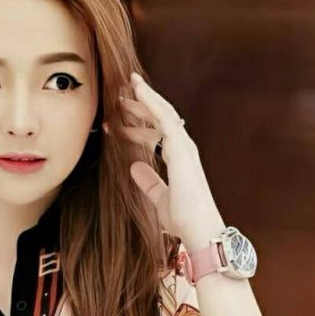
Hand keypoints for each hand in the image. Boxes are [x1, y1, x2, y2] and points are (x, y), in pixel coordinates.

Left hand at [112, 70, 221, 253]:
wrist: (197, 228)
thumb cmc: (183, 218)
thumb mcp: (159, 198)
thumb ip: (149, 182)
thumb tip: (134, 168)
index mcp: (179, 159)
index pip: (157, 136)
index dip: (137, 129)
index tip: (117, 126)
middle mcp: (183, 149)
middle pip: (160, 120)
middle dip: (141, 107)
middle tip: (120, 98)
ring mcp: (184, 147)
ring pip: (163, 113)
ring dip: (144, 99)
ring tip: (127, 87)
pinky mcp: (181, 149)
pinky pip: (164, 119)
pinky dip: (151, 103)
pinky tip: (138, 92)